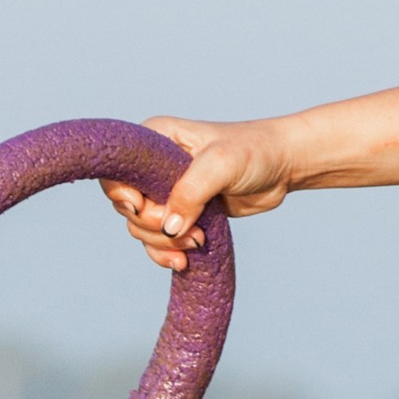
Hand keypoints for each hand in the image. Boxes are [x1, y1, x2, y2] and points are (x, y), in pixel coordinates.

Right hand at [102, 117, 300, 271]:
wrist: (282, 167)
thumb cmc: (254, 151)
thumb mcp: (221, 164)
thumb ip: (190, 192)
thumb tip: (168, 228)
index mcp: (155, 139)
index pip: (115, 171)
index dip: (122, 195)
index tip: (143, 208)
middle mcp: (153, 166)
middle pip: (127, 207)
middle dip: (153, 226)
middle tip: (187, 228)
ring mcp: (166, 191)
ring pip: (141, 228)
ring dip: (165, 243)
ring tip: (197, 241)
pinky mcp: (181, 213)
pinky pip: (159, 241)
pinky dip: (167, 253)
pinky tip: (185, 259)